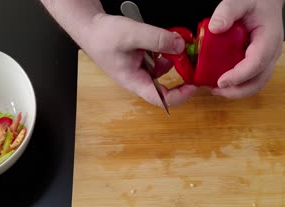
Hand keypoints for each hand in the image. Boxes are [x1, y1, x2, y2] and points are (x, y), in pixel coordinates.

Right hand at [83, 14, 198, 107]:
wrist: (91, 29)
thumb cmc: (102, 37)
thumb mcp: (132, 34)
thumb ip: (157, 39)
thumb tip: (180, 45)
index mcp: (135, 82)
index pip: (161, 99)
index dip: (180, 96)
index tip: (193, 86)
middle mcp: (140, 79)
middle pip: (166, 83)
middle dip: (180, 70)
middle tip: (188, 55)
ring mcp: (141, 70)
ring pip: (165, 68)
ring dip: (172, 55)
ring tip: (172, 40)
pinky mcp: (142, 60)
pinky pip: (160, 57)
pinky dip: (164, 48)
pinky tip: (162, 37)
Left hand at [208, 0, 284, 98]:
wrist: (267, 2)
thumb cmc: (256, 2)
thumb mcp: (240, 1)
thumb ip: (227, 11)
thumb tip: (215, 27)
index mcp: (268, 39)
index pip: (256, 63)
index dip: (239, 76)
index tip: (221, 82)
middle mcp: (271, 53)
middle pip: (258, 81)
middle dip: (237, 91)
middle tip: (215, 90)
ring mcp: (267, 61)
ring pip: (255, 84)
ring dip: (236, 91)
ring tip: (215, 89)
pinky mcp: (259, 64)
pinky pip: (251, 80)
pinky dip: (237, 85)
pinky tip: (221, 83)